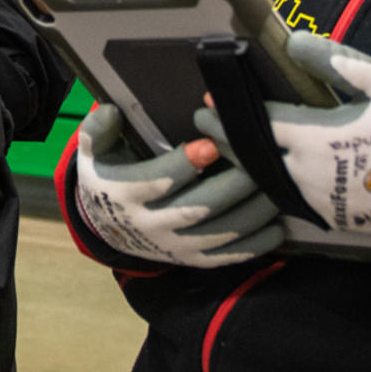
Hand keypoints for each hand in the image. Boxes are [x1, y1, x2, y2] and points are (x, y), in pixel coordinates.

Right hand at [73, 105, 283, 267]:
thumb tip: (111, 111)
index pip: (157, 181)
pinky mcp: (191, 259)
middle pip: (196, 209)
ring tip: (275, 189)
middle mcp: (150, 224)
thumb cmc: (109, 176)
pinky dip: (255, 246)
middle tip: (257, 163)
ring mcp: (173, 246)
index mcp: (125, 193)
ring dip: (251, 214)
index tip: (210, 144)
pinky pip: (227, 258)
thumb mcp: (93, 150)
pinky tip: (277, 227)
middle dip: (231, 186)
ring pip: (217, 234)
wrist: (106, 225)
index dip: (184, 164)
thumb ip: (97, 129)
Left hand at [193, 32, 370, 262]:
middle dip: (226, 139)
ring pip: (270, 182)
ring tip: (225, 148)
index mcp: (321, 137)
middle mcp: (312, 173)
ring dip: (245, 164)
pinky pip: (293, 201)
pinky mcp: (335, 218)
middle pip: (256, 155)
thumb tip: (295, 42)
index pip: (263, 124)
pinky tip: (263, 174)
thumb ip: (338, 63)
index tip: (207, 102)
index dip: (232, 112)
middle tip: (202, 126)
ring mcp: (323, 200)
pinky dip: (272, 186)